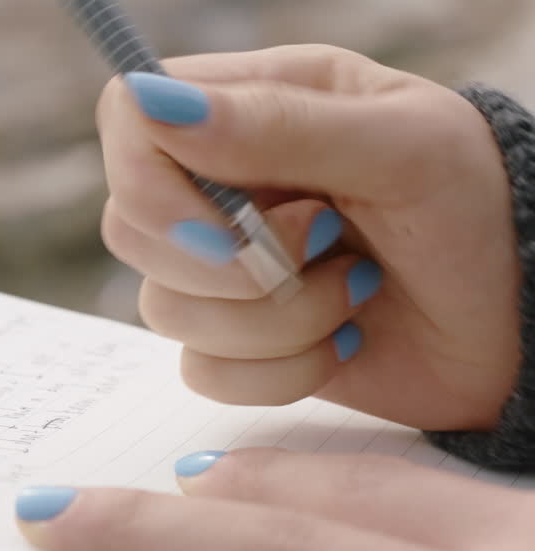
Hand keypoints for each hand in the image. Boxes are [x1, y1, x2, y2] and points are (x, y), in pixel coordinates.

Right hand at [97, 44, 521, 431]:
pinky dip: (279, 371)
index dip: (146, 177)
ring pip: (164, 309)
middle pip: (131, 225)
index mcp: (253, 105)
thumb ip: (277, 124)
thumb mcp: (402, 147)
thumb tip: (154, 103)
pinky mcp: (235, 342)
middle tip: (323, 244)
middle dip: (226, 262)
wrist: (522, 327)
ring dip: (273, 319)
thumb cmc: (480, 213)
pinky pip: (202, 372)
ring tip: (354, 291)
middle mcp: (221, 184)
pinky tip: (341, 340)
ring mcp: (221, 268)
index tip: (218, 220)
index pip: (129, 119)